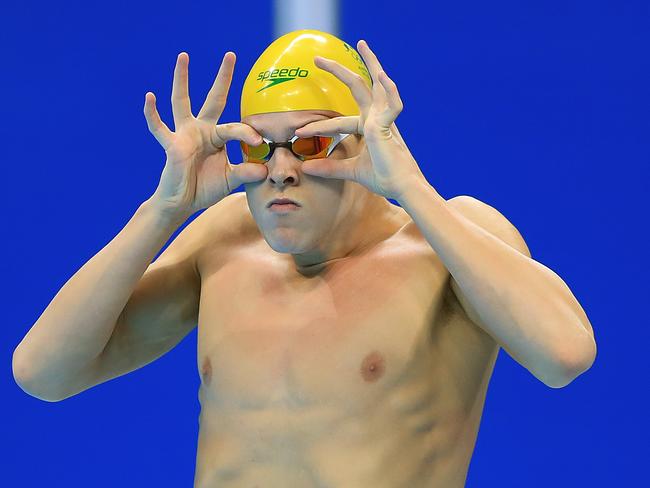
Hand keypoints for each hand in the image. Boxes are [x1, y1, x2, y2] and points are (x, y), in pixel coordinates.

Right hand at [144, 51, 266, 219]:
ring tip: (183, 57)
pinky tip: (149, 97)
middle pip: (213, 99)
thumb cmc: (205, 188)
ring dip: (182, 79)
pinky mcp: (171, 145)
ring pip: (181, 102)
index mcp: (216, 136)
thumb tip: (265, 170)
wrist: (182, 203)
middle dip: (222, 78)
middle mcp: (200, 129)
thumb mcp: (231, 179)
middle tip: (231, 55)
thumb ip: (247, 172)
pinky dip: (152, 114)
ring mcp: (184, 135)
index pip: (235, 128)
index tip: (260, 142)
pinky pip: (158, 128)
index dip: (247, 133)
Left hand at [294, 40, 426, 200]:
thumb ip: (330, 167)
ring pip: (375, 85)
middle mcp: (376, 118)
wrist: (401, 188)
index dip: (318, 126)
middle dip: (339, 71)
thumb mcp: (351, 170)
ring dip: (371, 62)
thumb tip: (306, 168)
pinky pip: (392, 104)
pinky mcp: (389, 126)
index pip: (338, 121)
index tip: (298, 131)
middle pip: (358, 87)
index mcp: (369, 127)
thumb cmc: (383, 178)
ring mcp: (384, 119)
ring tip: (362, 43)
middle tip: (318, 59)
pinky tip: (382, 76)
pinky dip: (389, 89)